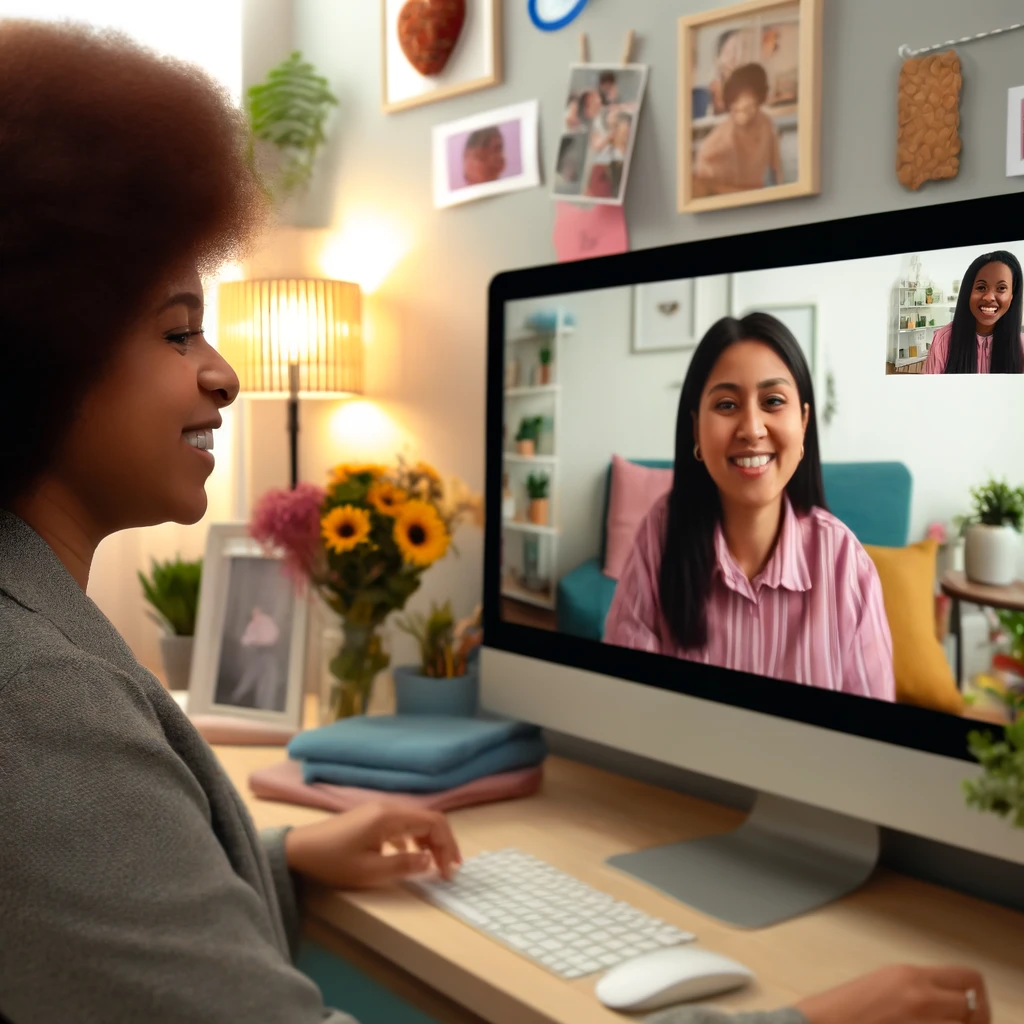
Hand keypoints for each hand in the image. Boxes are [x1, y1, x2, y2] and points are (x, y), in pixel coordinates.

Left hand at [284, 801, 461, 889]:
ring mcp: (378, 811)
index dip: (448, 845)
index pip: (434, 822)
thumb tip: (431, 862)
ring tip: (432, 865)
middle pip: (428, 820)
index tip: (450, 870)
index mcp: (390, 817)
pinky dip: (413, 839)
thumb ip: (404, 866)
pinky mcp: (370, 818)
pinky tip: (407, 856)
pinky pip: (402, 825)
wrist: (299, 850)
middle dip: (442, 844)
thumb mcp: (370, 871)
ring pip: (416, 822)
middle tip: (447, 870)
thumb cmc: (333, 861)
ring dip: (429, 842)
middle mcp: (388, 808)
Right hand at [796, 964, 989, 1023]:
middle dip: (975, 1022)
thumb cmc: (844, 1010)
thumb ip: (920, 990)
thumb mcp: (885, 986)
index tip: (972, 1011)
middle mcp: (920, 996)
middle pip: (974, 1007)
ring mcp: (921, 1022)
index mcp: (910, 975)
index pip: (969, 978)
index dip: (979, 997)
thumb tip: (951, 1004)